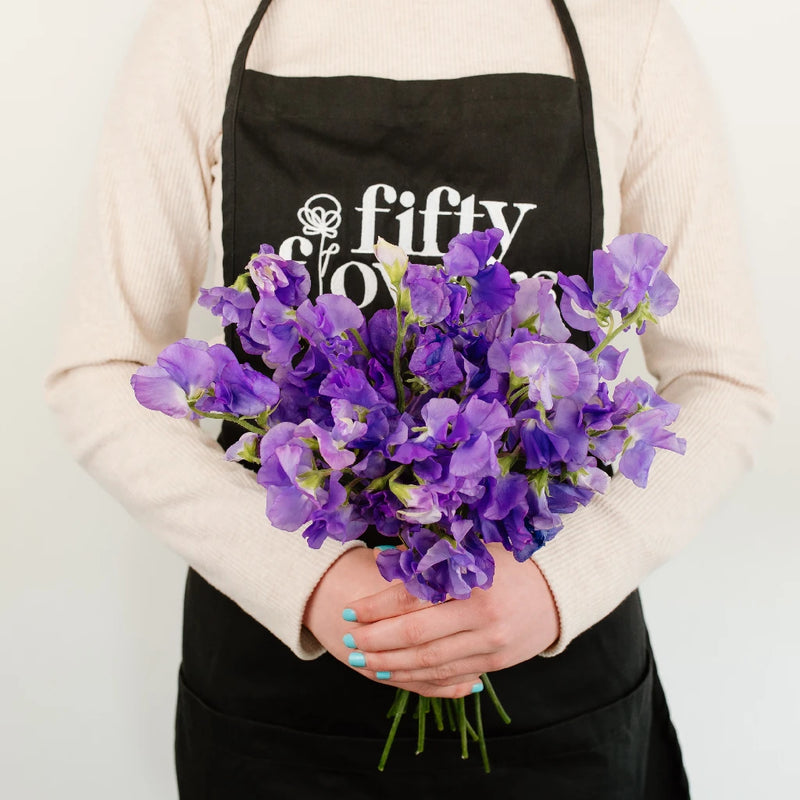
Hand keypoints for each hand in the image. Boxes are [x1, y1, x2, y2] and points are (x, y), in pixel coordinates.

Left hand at [341, 543, 559, 687]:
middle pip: (415, 634)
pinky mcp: (495, 663)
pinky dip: (417, 677)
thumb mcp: (473, 551)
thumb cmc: (508, 563)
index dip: (375, 606)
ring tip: (362, 661)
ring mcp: (489, 643)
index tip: (349, 612)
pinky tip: (394, 673)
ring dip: (389, 664)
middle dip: (375, 640)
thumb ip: (431, 557)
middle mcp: (481, 614)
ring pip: (428, 661)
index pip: (412, 597)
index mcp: (472, 579)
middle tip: (348, 641)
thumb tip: (380, 558)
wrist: (559, 590)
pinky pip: (449, 676)